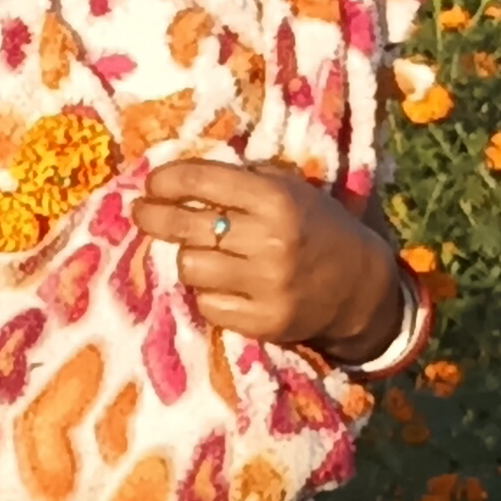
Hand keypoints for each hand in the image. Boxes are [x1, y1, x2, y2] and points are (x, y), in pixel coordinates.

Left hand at [138, 156, 406, 361]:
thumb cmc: (316, 227)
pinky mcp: (265, 322)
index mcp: (277, 199)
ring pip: (190, 267)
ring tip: (203, 254)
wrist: (359, 286)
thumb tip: (179, 178)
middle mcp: (271, 240)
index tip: (152, 183)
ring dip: (189, 258)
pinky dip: (208, 294)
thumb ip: (242, 180)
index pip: (203, 181)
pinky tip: (223, 285)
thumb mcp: (291, 188)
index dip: (168, 180)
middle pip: (186, 226)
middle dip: (153, 216)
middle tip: (141, 212)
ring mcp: (267, 285)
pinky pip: (207, 305)